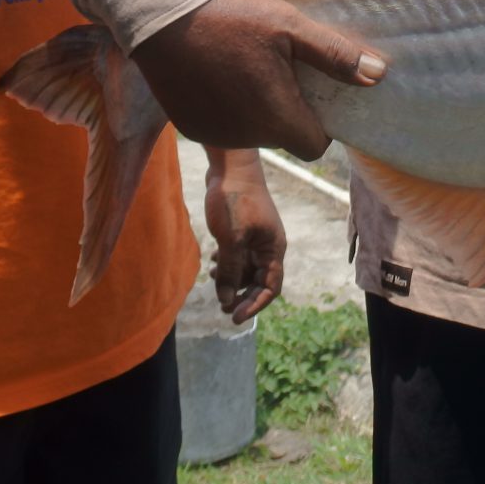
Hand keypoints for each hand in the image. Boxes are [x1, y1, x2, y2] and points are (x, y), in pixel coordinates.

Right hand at [132, 0, 384, 159]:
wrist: (163, 16)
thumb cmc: (233, 19)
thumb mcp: (290, 27)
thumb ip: (334, 55)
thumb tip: (377, 75)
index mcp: (277, 118)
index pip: (315, 145)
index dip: (320, 124)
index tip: (312, 92)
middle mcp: (247, 137)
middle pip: (283, 137)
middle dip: (287, 111)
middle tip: (278, 70)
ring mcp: (216, 135)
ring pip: (252, 133)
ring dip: (255, 111)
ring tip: (246, 68)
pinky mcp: (191, 129)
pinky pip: (221, 128)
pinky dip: (226, 110)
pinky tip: (218, 75)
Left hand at [204, 151, 284, 322]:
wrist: (230, 166)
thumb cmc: (234, 200)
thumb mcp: (230, 239)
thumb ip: (229, 270)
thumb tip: (226, 299)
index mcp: (273, 248)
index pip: (270, 287)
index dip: (254, 305)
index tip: (234, 317)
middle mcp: (268, 245)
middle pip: (258, 281)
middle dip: (241, 295)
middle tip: (221, 306)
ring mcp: (256, 236)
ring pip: (247, 268)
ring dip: (231, 279)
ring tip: (212, 279)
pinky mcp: (244, 229)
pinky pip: (239, 255)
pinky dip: (227, 264)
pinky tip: (212, 262)